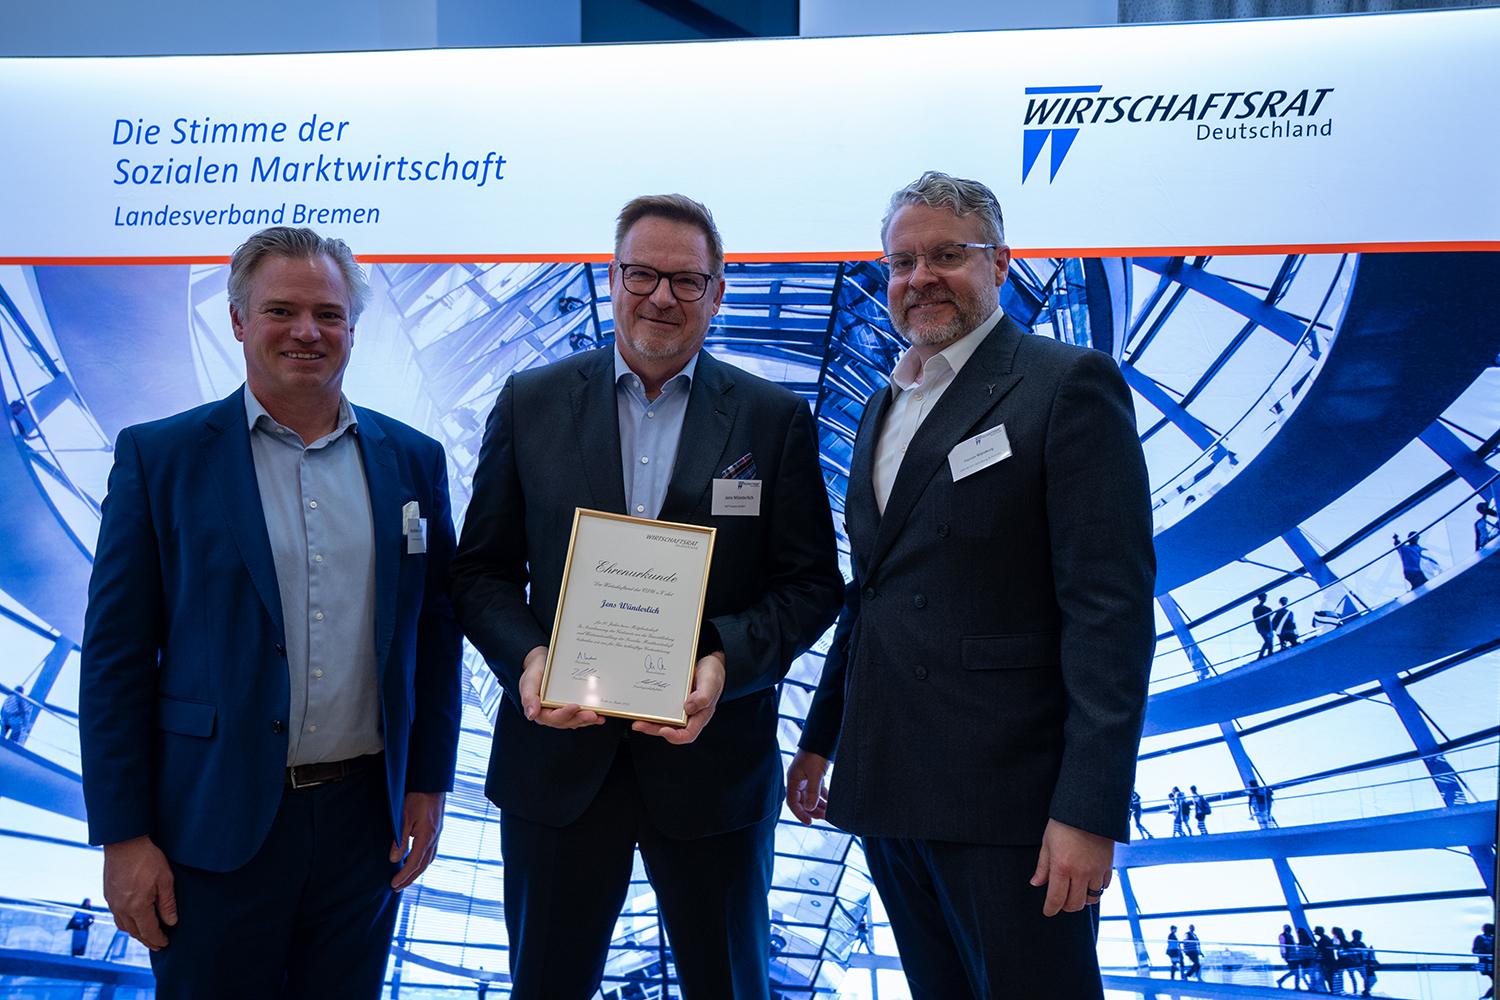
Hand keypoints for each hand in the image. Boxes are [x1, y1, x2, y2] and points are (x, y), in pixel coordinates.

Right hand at [102, 835, 176, 949]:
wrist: (124, 842)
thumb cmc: (147, 859)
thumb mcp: (165, 880)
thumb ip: (167, 904)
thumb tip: (171, 922)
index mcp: (136, 907)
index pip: (148, 931)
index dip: (157, 939)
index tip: (165, 944)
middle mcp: (121, 908)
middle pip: (134, 932)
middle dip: (147, 940)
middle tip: (157, 944)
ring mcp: (112, 902)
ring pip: (123, 926)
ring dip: (135, 933)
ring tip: (146, 934)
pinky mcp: (108, 894)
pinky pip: (117, 916)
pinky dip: (126, 922)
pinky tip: (133, 919)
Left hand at [390, 791, 445, 889]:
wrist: (433, 783)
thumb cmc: (417, 798)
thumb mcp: (404, 818)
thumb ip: (400, 840)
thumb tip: (393, 860)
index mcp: (427, 837)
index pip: (414, 863)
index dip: (404, 876)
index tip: (394, 884)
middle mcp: (435, 838)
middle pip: (423, 865)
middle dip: (410, 878)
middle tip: (397, 887)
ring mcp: (437, 835)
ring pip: (429, 860)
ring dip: (417, 871)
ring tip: (405, 879)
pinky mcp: (436, 830)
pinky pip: (431, 852)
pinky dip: (422, 861)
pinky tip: (416, 861)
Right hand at [518, 645, 604, 728]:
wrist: (541, 662)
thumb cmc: (534, 671)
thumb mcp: (529, 681)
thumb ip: (528, 697)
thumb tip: (531, 715)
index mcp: (539, 710)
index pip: (552, 717)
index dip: (565, 714)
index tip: (575, 706)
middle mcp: (550, 714)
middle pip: (566, 722)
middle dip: (580, 718)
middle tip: (593, 714)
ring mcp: (560, 712)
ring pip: (574, 721)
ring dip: (586, 720)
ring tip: (599, 718)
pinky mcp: (569, 708)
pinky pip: (579, 715)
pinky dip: (589, 717)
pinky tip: (599, 717)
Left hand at [632, 652, 724, 744]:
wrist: (709, 662)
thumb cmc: (713, 674)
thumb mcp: (711, 683)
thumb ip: (703, 697)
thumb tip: (688, 708)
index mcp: (699, 716)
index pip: (687, 734)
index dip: (674, 736)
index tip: (663, 730)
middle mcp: (688, 715)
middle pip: (670, 729)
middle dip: (653, 729)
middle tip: (639, 725)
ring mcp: (679, 708)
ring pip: (662, 720)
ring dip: (648, 721)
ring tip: (636, 719)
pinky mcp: (671, 700)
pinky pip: (660, 707)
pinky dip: (650, 708)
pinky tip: (641, 704)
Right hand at [786, 750, 828, 823]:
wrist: (821, 738)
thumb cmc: (815, 754)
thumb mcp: (814, 774)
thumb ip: (812, 792)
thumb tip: (809, 809)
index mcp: (793, 780)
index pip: (793, 802)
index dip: (800, 814)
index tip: (809, 822)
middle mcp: (798, 781)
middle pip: (802, 801)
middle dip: (812, 811)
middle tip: (824, 817)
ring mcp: (805, 778)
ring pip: (810, 797)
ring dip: (818, 805)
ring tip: (828, 812)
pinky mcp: (813, 775)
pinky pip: (816, 790)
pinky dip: (822, 797)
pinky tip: (829, 802)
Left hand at [1029, 818, 1114, 915]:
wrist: (1089, 808)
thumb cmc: (1063, 823)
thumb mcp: (1047, 843)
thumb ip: (1042, 866)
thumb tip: (1036, 883)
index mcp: (1062, 867)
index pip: (1056, 898)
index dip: (1050, 909)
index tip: (1048, 912)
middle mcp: (1080, 873)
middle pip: (1075, 904)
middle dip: (1065, 906)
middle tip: (1060, 901)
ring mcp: (1096, 870)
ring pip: (1091, 899)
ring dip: (1081, 898)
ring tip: (1074, 891)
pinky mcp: (1108, 866)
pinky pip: (1104, 887)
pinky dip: (1095, 889)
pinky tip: (1088, 882)